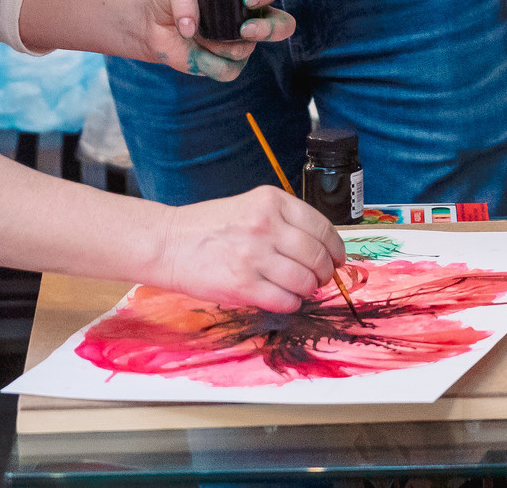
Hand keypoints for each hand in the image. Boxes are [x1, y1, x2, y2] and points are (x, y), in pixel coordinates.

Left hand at [141, 0, 294, 81]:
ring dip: (220, 45)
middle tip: (244, 29)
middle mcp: (249, 16)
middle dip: (269, 29)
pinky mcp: (226, 64)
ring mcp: (239, 42)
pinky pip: (229, 70)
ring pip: (247, 50)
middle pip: (284, 25)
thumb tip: (191, 27)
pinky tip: (196, 53)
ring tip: (199, 35)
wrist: (151, 23)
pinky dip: (209, 63)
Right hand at [147, 186, 347, 311]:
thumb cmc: (209, 227)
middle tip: (320, 279)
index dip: (336, 248)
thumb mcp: (250, 207)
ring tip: (300, 289)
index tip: (337, 258)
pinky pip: (285, 300)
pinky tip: (284, 299)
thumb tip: (322, 249)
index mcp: (271, 201)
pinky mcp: (242, 285)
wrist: (169, 243)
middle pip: (317, 256)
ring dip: (308, 290)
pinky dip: (291, 304)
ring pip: (304, 281)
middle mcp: (265, 225)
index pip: (322, 227)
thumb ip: (284, 222)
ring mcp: (254, 255)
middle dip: (325, 273)